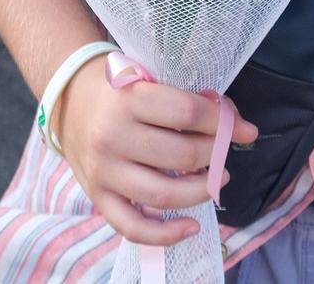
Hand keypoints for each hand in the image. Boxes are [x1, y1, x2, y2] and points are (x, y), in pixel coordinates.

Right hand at [57, 60, 258, 248]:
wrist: (69, 98)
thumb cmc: (118, 87)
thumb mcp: (147, 78)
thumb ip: (187, 99)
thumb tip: (237, 125)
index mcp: (127, 98)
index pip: (187, 113)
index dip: (223, 122)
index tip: (244, 129)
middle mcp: (112, 136)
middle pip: (181, 154)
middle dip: (214, 154)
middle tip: (223, 151)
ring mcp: (104, 171)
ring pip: (163, 194)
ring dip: (200, 190)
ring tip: (216, 179)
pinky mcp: (98, 196)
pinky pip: (132, 227)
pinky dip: (165, 234)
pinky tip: (191, 226)